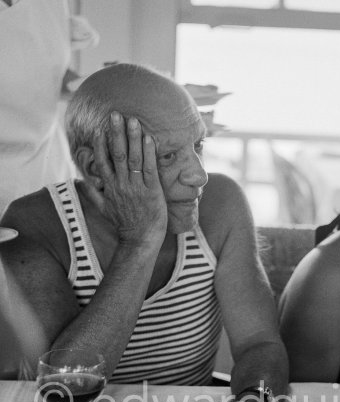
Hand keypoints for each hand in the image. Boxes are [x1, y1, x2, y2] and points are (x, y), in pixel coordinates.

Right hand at [90, 111, 166, 244]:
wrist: (140, 240)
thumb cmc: (124, 225)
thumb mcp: (103, 210)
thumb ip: (92, 194)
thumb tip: (78, 182)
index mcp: (109, 187)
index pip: (103, 161)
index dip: (101, 144)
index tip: (99, 128)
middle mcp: (121, 185)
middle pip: (117, 154)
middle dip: (116, 133)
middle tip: (115, 114)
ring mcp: (137, 187)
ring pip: (133, 158)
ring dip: (133, 138)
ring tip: (133, 120)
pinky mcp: (152, 191)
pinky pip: (149, 168)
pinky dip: (149, 153)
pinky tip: (149, 138)